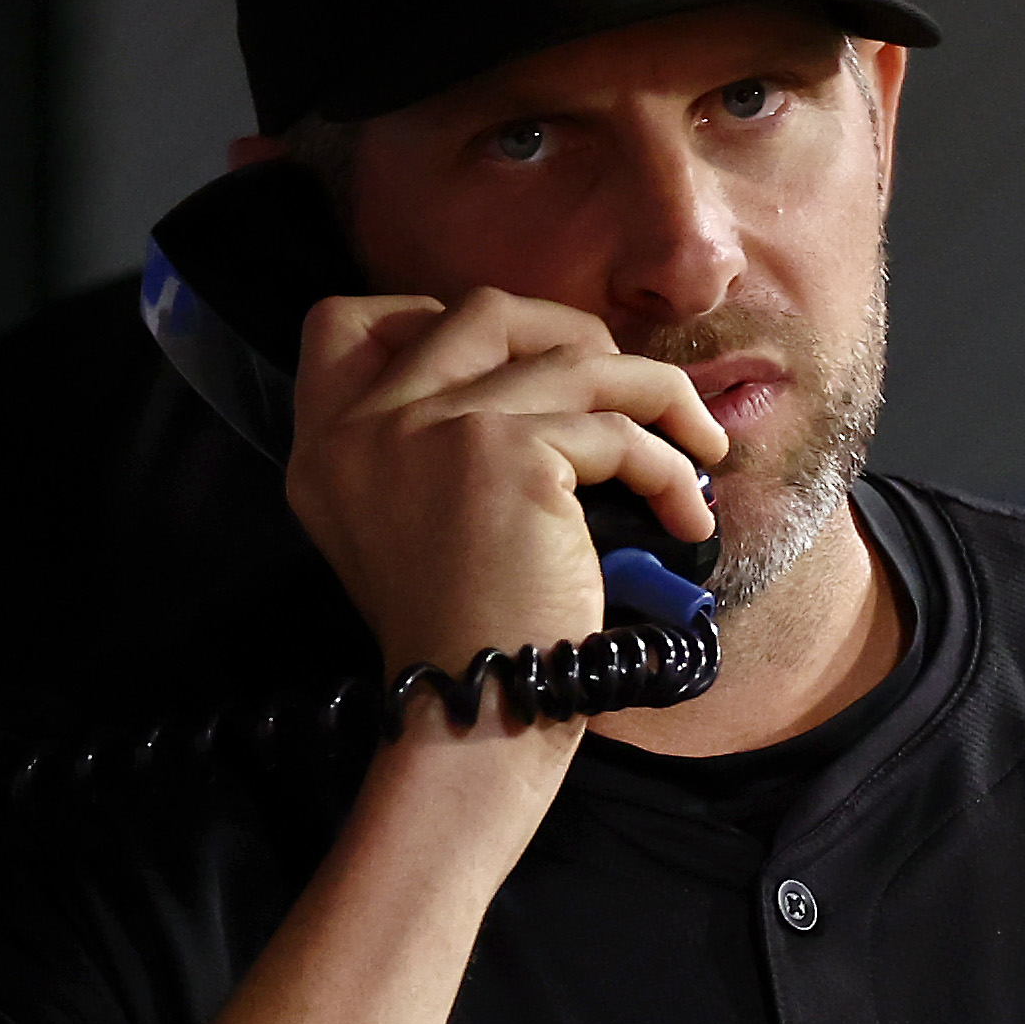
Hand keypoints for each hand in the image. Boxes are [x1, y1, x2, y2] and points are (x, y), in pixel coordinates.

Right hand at [280, 287, 721, 702]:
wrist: (478, 713)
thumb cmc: (465, 638)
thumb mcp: (405, 528)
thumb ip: (423, 447)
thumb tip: (536, 368)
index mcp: (327, 448)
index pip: (340, 323)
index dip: (426, 314)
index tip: (503, 361)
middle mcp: (366, 428)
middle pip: (478, 310)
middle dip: (568, 332)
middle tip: (623, 389)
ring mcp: (431, 430)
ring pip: (573, 357)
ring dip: (655, 393)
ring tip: (697, 445)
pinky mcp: (505, 452)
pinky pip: (619, 428)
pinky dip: (670, 467)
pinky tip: (686, 514)